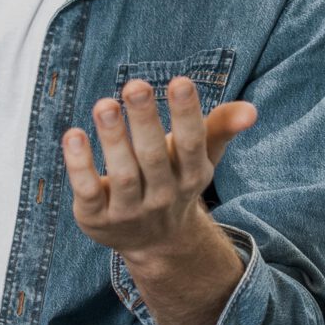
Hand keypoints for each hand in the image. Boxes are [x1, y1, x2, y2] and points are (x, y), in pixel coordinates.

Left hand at [62, 78, 255, 261]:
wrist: (154, 242)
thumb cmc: (174, 179)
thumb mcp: (200, 156)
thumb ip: (221, 127)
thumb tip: (251, 110)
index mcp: (190, 175)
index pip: (192, 144)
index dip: (187, 114)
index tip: (180, 81)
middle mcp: (162, 195)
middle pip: (153, 157)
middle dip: (145, 121)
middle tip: (135, 85)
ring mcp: (128, 210)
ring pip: (122, 175)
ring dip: (112, 139)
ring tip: (104, 105)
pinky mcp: (97, 219)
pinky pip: (88, 191)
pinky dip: (80, 166)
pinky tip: (72, 135)